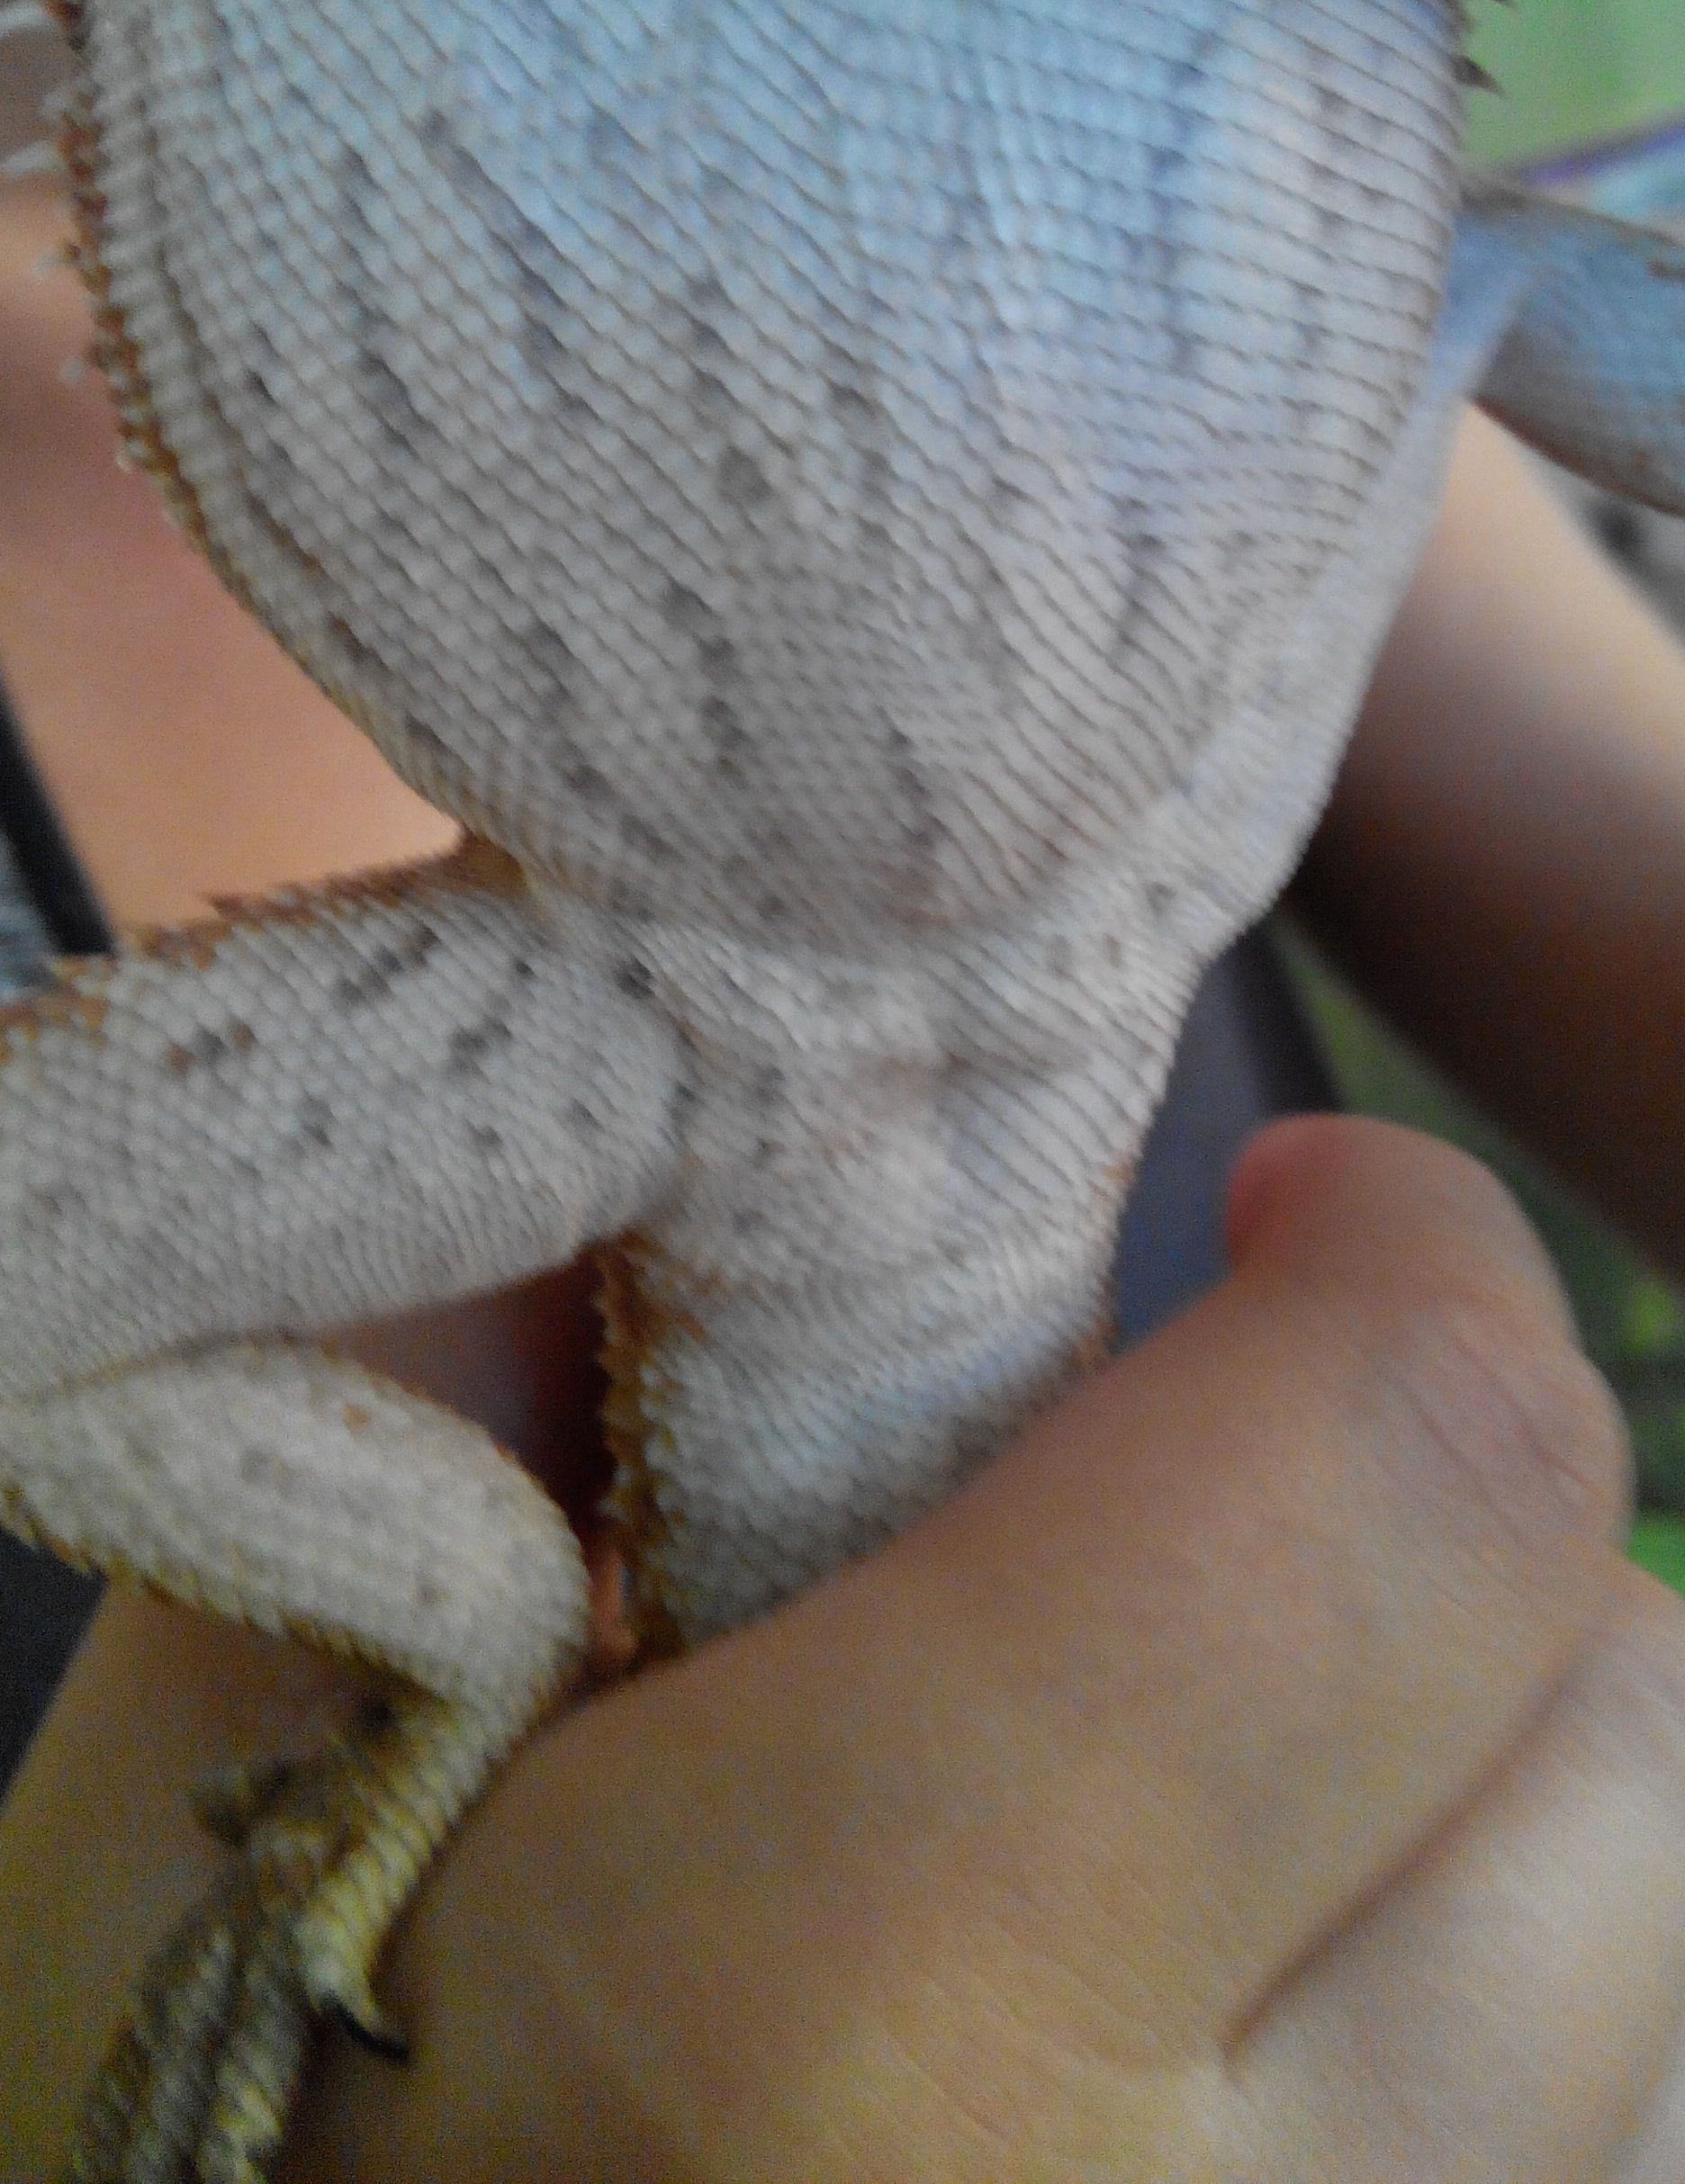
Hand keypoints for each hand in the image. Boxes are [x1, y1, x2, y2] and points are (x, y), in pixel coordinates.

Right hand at [7, 1115, 1675, 2177]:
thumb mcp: (192, 1792)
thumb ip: (462, 1377)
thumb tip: (716, 1102)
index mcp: (881, 2009)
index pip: (1422, 1487)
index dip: (1405, 1264)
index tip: (1279, 1213)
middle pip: (1629, 1730)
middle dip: (1459, 1520)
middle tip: (1211, 1500)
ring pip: (1648, 1964)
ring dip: (1470, 1786)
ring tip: (1179, 1797)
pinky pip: (1564, 2152)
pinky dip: (1450, 2026)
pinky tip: (1179, 2043)